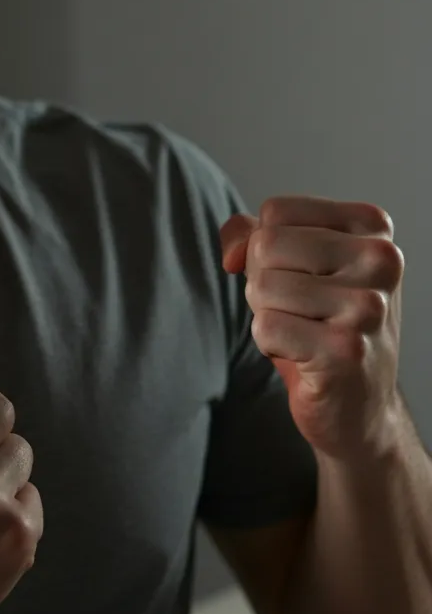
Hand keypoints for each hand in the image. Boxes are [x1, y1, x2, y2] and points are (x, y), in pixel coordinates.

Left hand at [220, 196, 405, 462]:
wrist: (359, 403)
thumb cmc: (319, 320)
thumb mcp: (289, 262)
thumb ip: (249, 234)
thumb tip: (232, 256)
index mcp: (372, 225)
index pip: (276, 211)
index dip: (266, 247)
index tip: (301, 276)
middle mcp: (382, 259)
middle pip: (266, 244)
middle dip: (264, 282)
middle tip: (301, 310)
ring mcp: (369, 305)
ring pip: (262, 285)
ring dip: (267, 314)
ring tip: (305, 331)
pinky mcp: (347, 350)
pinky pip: (266, 326)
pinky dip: (270, 344)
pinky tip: (305, 356)